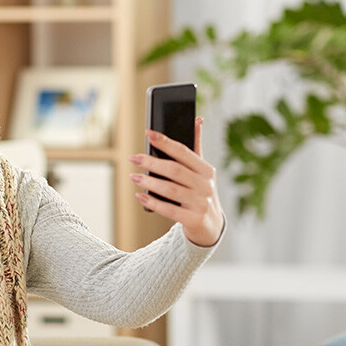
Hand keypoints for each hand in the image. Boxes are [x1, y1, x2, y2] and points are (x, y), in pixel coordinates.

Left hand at [131, 117, 224, 246]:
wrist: (211, 226)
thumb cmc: (201, 193)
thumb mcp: (202, 172)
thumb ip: (196, 147)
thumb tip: (197, 119)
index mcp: (207, 170)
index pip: (184, 152)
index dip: (165, 142)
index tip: (148, 133)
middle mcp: (205, 186)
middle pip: (174, 170)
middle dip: (152, 162)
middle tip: (133, 157)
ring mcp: (200, 203)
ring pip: (170, 190)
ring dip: (149, 182)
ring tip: (134, 176)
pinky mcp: (193, 219)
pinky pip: (169, 210)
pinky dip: (152, 202)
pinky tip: (140, 196)